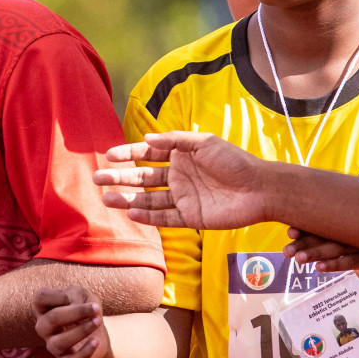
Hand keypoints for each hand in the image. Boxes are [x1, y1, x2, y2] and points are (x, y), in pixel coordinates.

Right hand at [33, 286, 107, 357]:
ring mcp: (52, 346)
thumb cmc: (86, 310)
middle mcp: (44, 328)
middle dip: (76, 312)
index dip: (57, 295)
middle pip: (51, 319)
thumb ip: (75, 295)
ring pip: (59, 342)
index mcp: (44, 309)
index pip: (39, 298)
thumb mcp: (83, 295)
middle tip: (96, 308)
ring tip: (98, 321)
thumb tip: (73, 307)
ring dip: (82, 330)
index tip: (73, 297)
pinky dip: (85, 352)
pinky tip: (95, 341)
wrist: (99, 332)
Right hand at [95, 132, 267, 230]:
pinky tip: (131, 213)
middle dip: (119, 178)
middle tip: (98, 179)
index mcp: (180, 157)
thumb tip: (146, 140)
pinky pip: (164, 218)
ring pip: (148, 200)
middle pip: (142, 178)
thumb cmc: (235, 162)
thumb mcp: (205, 143)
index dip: (128, 154)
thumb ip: (175, 141)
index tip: (109, 156)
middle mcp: (178, 178)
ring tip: (107, 198)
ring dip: (127, 199)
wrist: (261, 189)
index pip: (147, 155)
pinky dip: (148, 217)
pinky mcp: (191, 217)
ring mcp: (183, 198)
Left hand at [284, 228, 358, 282]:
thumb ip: (316, 238)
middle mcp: (351, 232)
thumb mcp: (336, 243)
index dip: (305, 228)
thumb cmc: (352, 251)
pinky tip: (319, 267)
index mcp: (342, 225)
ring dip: (316, 253)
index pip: (320, 224)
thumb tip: (290, 232)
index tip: (290, 233)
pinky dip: (334, 264)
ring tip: (298, 259)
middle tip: (287, 252)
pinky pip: (350, 261)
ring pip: (335, 248)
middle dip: (304, 243)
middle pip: (325, 236)